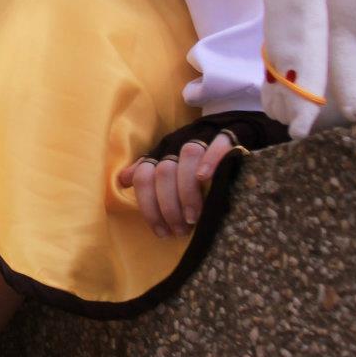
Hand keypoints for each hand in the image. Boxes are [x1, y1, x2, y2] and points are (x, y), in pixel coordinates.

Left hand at [116, 131, 237, 237]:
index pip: (144, 176)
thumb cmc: (196, 156)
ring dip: (188, 191)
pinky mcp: (227, 136)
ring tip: (193, 218)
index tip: (160, 230)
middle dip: (169, 206)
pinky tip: (206, 179)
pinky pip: (217, 146)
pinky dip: (210, 161)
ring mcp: (203, 138)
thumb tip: (123, 180)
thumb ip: (148, 172)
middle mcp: (178, 144)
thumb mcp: (169, 162)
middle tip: (180, 230)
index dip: (148, 206)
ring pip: (188, 156)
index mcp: (161, 152)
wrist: (232, 126)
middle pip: (164, 172)